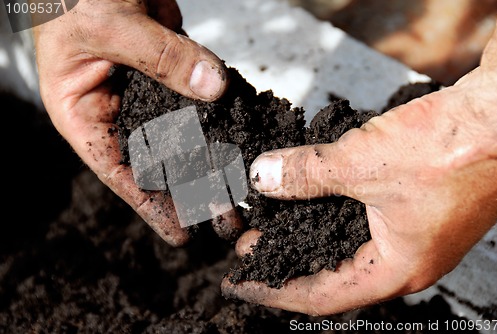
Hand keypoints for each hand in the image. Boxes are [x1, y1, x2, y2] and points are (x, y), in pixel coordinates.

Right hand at [33, 0, 237, 245]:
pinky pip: (199, 102)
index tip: (183, 234)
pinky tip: (241, 139)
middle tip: (228, 218)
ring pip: (182, 135)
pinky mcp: (172, 74)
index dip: (151, 206)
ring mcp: (147, 93)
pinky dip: (219, 119)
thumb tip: (214, 89)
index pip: (119, 172)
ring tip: (240, 189)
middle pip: (157, 162)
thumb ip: (160, 57)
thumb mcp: (110, 26)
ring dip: (211, 161)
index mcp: (84, 113)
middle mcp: (116, 111)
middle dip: (192, 191)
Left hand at [222, 15, 496, 314]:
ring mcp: (412, 234)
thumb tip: (263, 176)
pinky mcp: (415, 207)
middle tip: (250, 249)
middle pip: (331, 275)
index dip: (273, 290)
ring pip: (346, 246)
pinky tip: (310, 197)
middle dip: (287, 261)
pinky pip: (361, 221)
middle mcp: (405, 261)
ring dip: (307, 235)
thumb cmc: (453, 148)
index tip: (240, 283)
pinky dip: (330, 213)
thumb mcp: (363, 162)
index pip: (318, 296)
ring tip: (272, 223)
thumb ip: (307, 174)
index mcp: (396, 270)